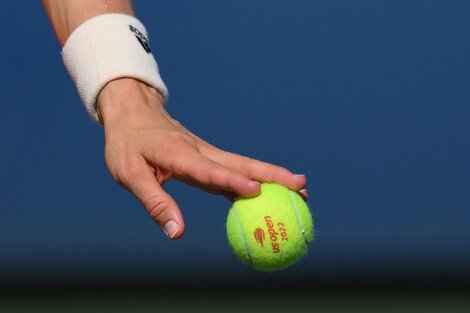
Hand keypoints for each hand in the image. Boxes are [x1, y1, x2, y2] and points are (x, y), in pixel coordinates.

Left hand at [98, 78, 307, 238]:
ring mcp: (208, 153)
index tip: (256, 191)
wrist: (134, 114)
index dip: (232, 181)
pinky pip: (235, 171)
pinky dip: (256, 181)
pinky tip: (270, 193)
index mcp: (180, 155)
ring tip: (301, 190)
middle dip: (273, 175)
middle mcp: (201, 152)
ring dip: (273, 177)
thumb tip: (178, 234)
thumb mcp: (131, 175)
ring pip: (244, 165)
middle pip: (242, 164)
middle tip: (302, 186)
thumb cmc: (128, 145)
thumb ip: (155, 202)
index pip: (210, 170)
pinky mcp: (208, 157)